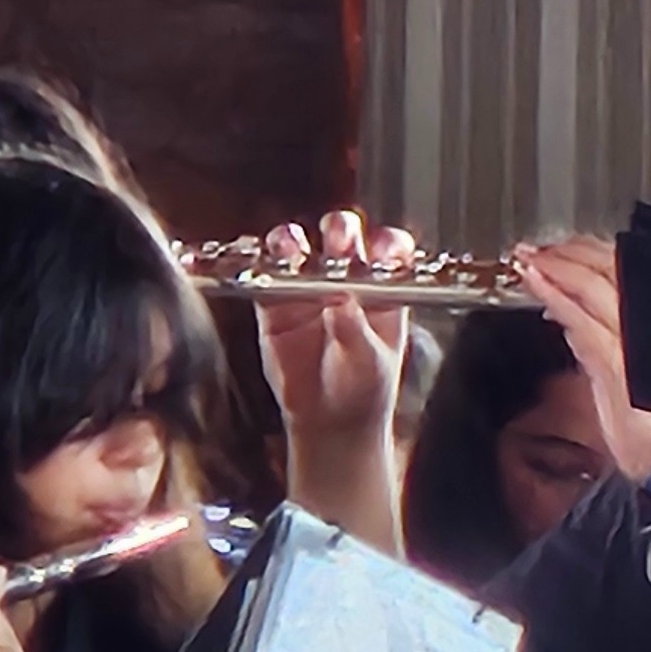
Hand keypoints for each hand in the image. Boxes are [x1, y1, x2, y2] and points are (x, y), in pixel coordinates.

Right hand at [257, 212, 413, 436]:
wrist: (329, 420)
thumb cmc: (363, 389)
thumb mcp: (369, 361)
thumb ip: (355, 331)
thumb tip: (342, 301)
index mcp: (383, 289)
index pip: (390, 251)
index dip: (387, 245)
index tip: (382, 251)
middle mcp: (347, 280)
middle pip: (344, 238)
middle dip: (341, 232)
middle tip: (338, 242)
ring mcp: (310, 287)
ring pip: (300, 248)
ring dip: (294, 240)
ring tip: (292, 247)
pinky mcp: (275, 303)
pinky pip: (265, 274)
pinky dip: (260, 265)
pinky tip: (263, 263)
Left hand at [514, 235, 650, 481]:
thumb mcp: (642, 386)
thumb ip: (607, 355)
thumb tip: (576, 331)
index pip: (624, 278)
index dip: (596, 257)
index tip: (576, 247)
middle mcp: (642, 328)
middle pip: (608, 273)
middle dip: (574, 254)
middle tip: (546, 245)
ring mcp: (627, 340)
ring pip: (590, 286)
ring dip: (558, 266)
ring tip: (532, 254)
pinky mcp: (609, 357)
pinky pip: (576, 314)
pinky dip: (552, 292)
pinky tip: (534, 277)